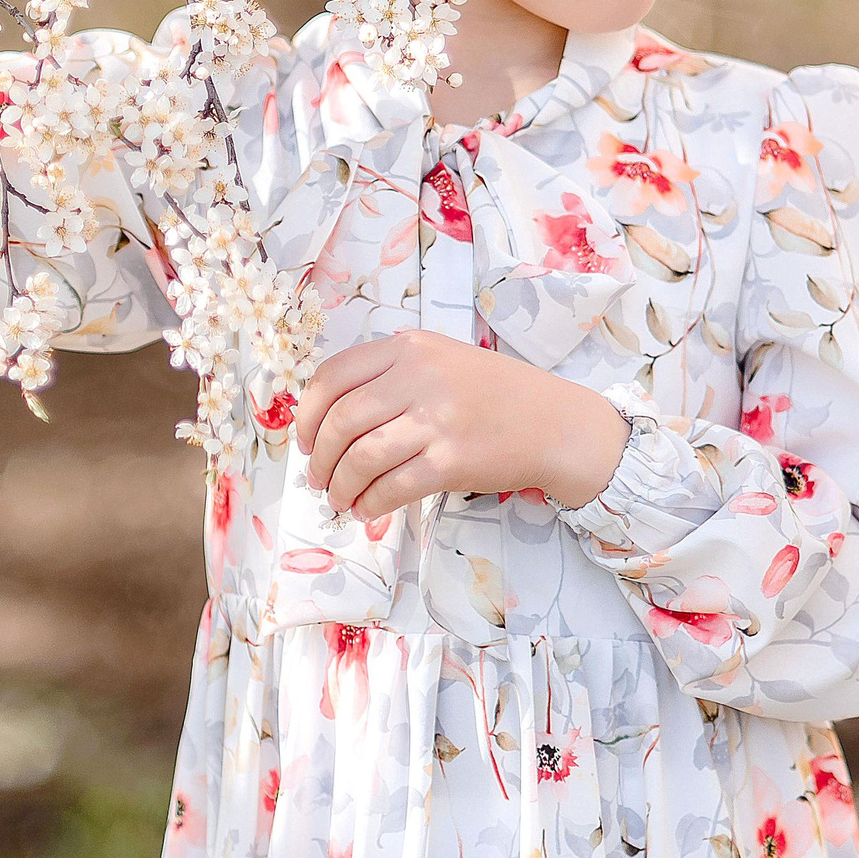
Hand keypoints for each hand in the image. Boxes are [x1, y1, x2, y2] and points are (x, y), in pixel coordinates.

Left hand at [294, 330, 630, 523]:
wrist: (554, 422)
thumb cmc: (494, 393)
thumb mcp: (440, 360)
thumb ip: (390, 375)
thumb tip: (329, 419)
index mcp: (409, 348)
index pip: (333, 377)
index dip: (307, 414)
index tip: (304, 440)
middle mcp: (419, 377)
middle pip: (341, 421)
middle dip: (320, 458)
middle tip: (318, 479)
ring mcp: (436, 419)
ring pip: (361, 457)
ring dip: (341, 485)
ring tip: (340, 498)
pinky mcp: (452, 461)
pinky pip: (393, 487)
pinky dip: (371, 503)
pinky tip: (368, 509)